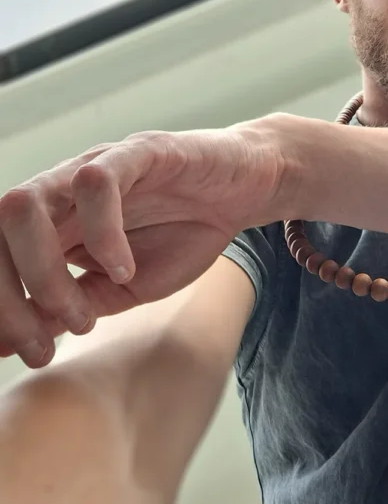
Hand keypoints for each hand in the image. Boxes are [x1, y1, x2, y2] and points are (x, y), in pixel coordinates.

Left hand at [0, 124, 283, 368]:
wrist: (247, 189)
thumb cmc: (186, 231)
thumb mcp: (124, 288)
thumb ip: (73, 307)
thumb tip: (11, 344)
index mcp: (53, 223)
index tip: (28, 353)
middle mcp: (63, 192)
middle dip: (8, 298)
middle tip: (45, 342)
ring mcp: (95, 168)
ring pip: (28, 205)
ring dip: (42, 269)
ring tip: (83, 310)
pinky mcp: (136, 151)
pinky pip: (96, 183)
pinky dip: (101, 235)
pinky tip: (124, 268)